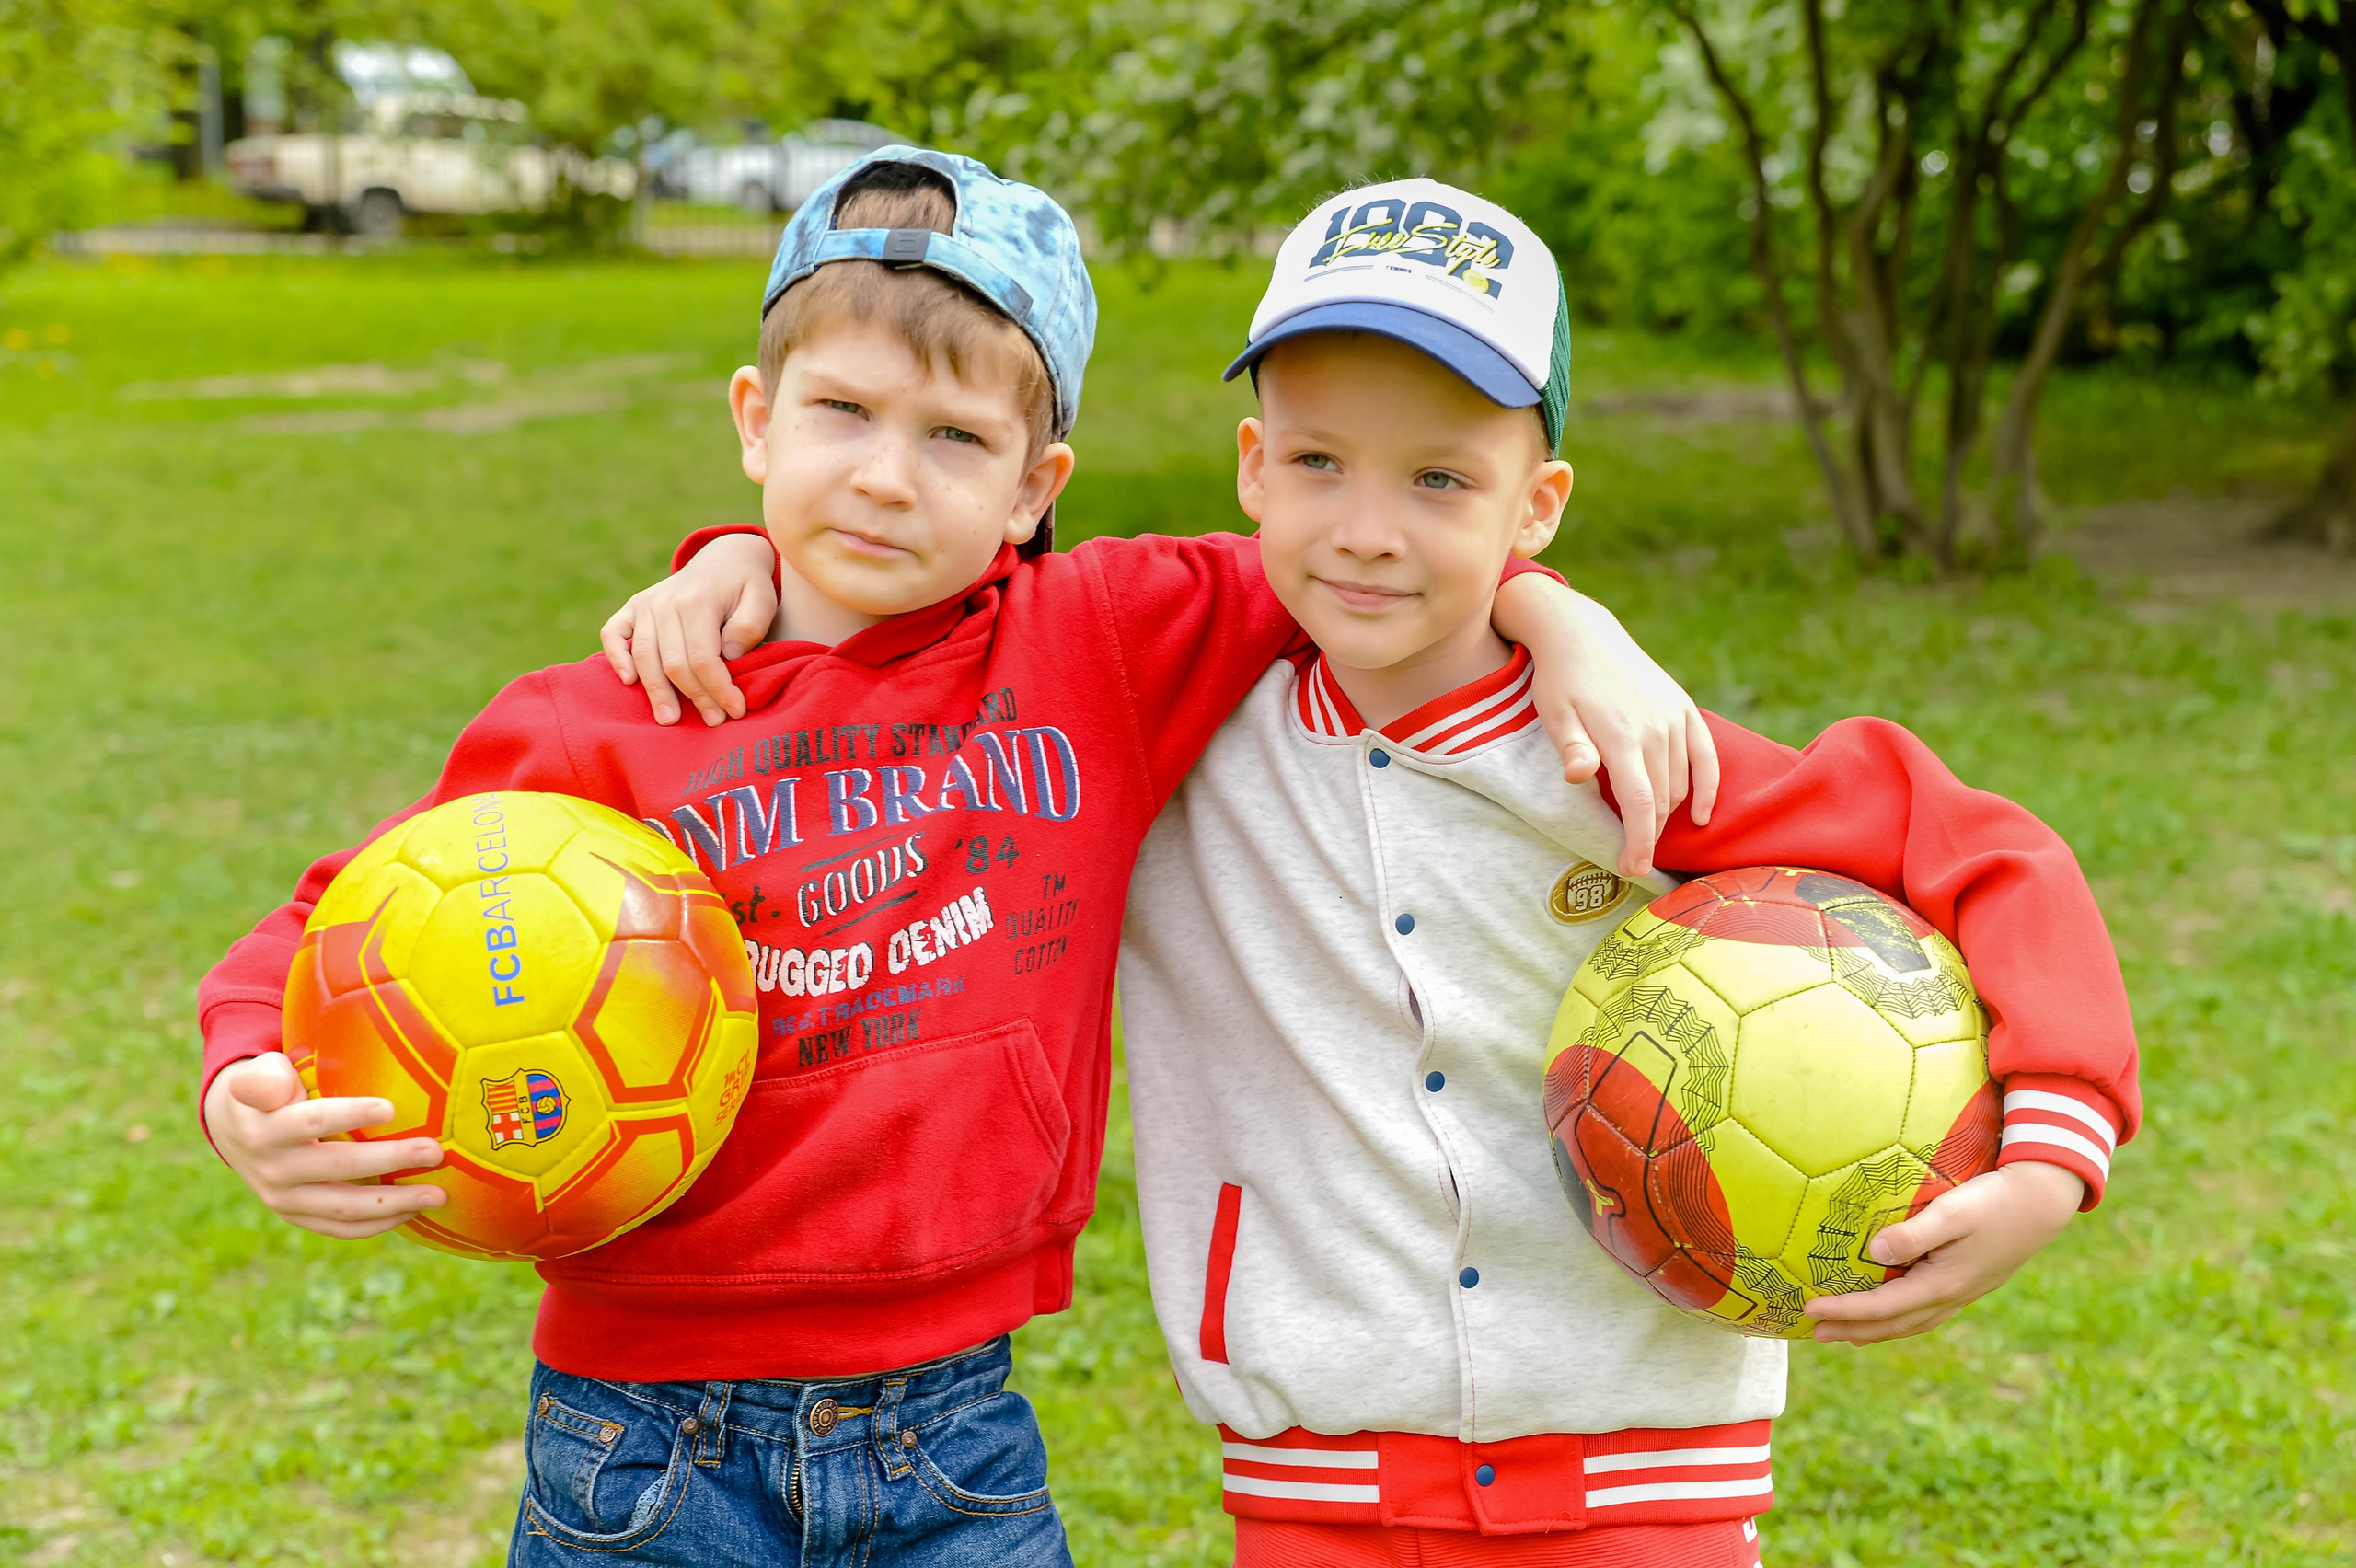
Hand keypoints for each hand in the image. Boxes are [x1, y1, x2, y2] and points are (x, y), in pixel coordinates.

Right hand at [204, 1052, 446, 1238]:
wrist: (234, 1131)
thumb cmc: (267, 1090)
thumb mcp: (260, 1073)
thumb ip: (266, 1078)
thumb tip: (278, 1086)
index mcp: (265, 1129)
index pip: (311, 1122)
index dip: (349, 1115)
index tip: (390, 1109)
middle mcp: (273, 1170)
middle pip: (338, 1167)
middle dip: (391, 1159)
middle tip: (435, 1152)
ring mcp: (284, 1200)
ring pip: (344, 1207)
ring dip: (394, 1203)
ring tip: (438, 1195)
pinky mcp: (298, 1217)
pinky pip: (341, 1228)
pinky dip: (378, 1224)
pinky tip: (413, 1212)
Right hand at [599, 532, 779, 726]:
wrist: (723, 559)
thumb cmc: (746, 585)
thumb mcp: (763, 598)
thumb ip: (751, 624)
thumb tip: (729, 655)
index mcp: (699, 599)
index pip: (703, 657)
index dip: (718, 689)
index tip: (735, 710)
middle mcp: (666, 601)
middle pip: (673, 662)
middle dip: (695, 697)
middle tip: (713, 721)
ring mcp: (646, 603)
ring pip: (645, 656)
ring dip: (656, 692)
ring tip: (669, 719)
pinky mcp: (633, 607)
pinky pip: (612, 633)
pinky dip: (616, 657)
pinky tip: (629, 682)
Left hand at [1492, 576, 1719, 876]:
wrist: (1582, 634)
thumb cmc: (1560, 680)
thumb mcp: (1554, 714)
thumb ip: (1572, 748)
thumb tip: (1579, 777)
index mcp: (1621, 736)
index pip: (1640, 804)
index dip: (1638, 842)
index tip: (1631, 868)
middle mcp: (1655, 729)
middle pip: (1662, 800)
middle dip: (1649, 837)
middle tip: (1631, 861)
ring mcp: (1674, 718)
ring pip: (1680, 784)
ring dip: (1666, 814)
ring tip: (1645, 833)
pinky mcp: (1684, 708)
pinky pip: (1706, 757)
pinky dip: (1707, 788)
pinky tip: (1701, 815)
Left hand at [1805, 1161, 2084, 1343]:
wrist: (2042, 1201)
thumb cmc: (1994, 1201)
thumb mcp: (1951, 1212)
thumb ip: (1913, 1234)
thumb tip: (1875, 1254)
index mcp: (1943, 1284)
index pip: (1881, 1307)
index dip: (1844, 1311)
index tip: (1809, 1310)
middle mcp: (1951, 1296)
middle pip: (1893, 1324)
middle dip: (1852, 1330)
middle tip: (1813, 1334)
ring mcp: (1962, 1293)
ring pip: (1911, 1322)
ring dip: (1875, 1330)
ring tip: (1845, 1333)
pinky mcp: (1968, 1283)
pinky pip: (1925, 1312)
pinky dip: (1900, 1319)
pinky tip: (1891, 1312)